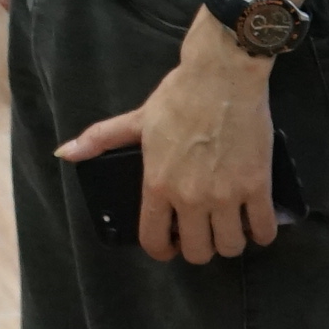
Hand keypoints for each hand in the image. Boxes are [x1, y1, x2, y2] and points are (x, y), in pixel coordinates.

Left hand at [57, 12, 277, 262]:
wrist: (223, 75)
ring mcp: (226, 195)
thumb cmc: (178, 96)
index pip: (154, 241)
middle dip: (199, 248)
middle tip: (203, 231)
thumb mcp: (136, 119)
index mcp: (158, 184)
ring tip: (230, 225)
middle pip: (197, 252)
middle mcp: (190, 197)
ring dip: (230, 242)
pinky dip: (262, 232)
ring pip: (231, 247)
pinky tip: (256, 222)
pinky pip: (264, 229)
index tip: (171, 243)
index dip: (162, 249)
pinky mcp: (257, 186)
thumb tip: (64, 153)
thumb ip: (100, 140)